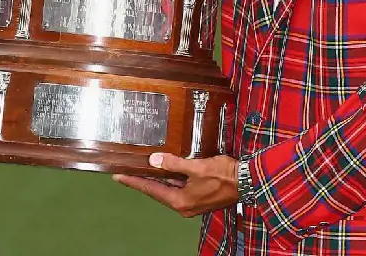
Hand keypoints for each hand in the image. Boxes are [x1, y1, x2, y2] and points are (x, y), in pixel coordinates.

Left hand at [113, 153, 238, 217]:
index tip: (118, 176)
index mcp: (180, 201)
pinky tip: (167, 170)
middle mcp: (184, 205)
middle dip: (143, 181)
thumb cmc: (223, 175)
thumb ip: (174, 164)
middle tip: (127, 171)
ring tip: (143, 169)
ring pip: (169, 189)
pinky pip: (179, 188)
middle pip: (158, 191)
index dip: (134, 182)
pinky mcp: (199, 197)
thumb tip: (154, 160)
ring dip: (157, 180)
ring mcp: (192, 203)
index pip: (151, 190)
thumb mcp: (196, 167)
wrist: (246, 182)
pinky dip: (171, 179)